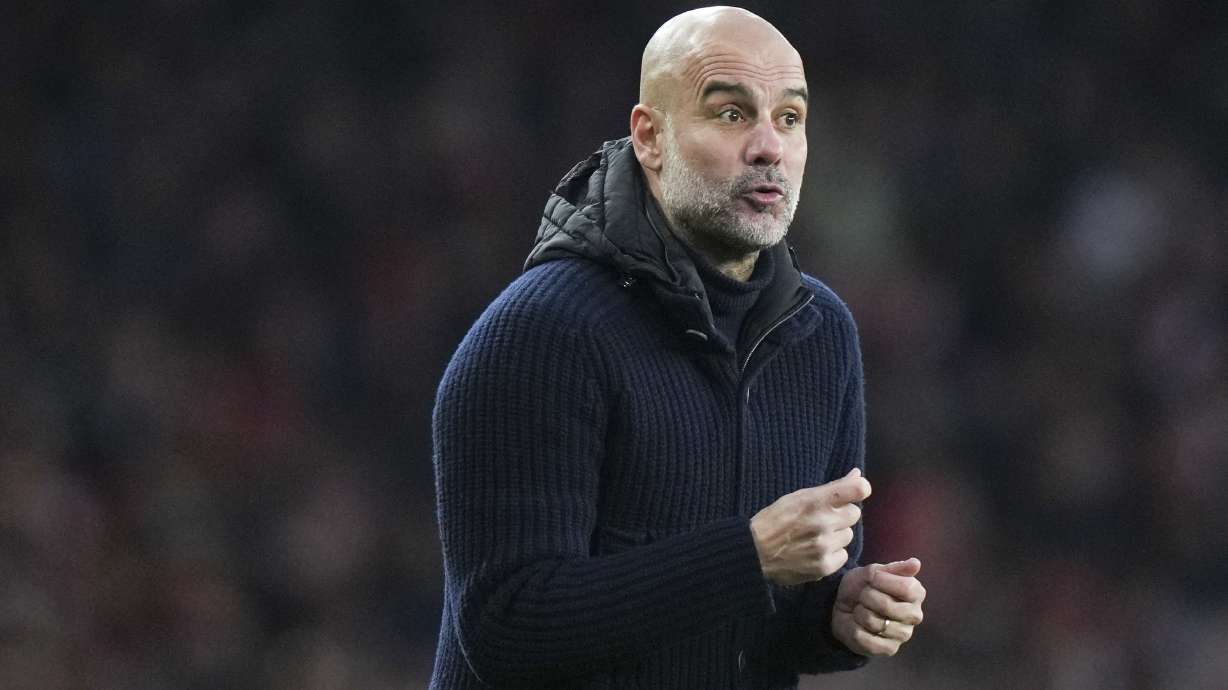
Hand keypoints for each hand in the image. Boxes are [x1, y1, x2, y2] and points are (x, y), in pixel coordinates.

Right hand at [749, 468, 870, 585]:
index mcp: (815, 500)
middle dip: (840, 515)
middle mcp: (823, 522)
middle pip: (854, 514)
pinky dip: (832, 554)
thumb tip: (857, 474)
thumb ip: (831, 487)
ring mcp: (824, 546)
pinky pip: (843, 555)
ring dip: (836, 535)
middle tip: (822, 519)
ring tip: (815, 537)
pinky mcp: (824, 566)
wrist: (754, 553)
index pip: (858, 489)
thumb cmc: (774, 520)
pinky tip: (815, 552)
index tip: (854, 493)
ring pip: (848, 536)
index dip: (860, 489)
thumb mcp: (798, 497)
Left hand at [832, 558, 925, 656]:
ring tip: (861, 609)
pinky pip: (866, 639)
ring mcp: (904, 634)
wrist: (843, 605)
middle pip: (888, 606)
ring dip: (859, 612)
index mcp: (916, 593)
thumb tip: (916, 563)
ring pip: (874, 622)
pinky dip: (854, 628)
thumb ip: (894, 568)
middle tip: (863, 595)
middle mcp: (915, 615)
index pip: (906, 588)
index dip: (882, 581)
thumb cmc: (862, 586)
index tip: (871, 578)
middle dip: (867, 596)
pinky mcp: (889, 649)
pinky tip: (858, 624)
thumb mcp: (873, 571)